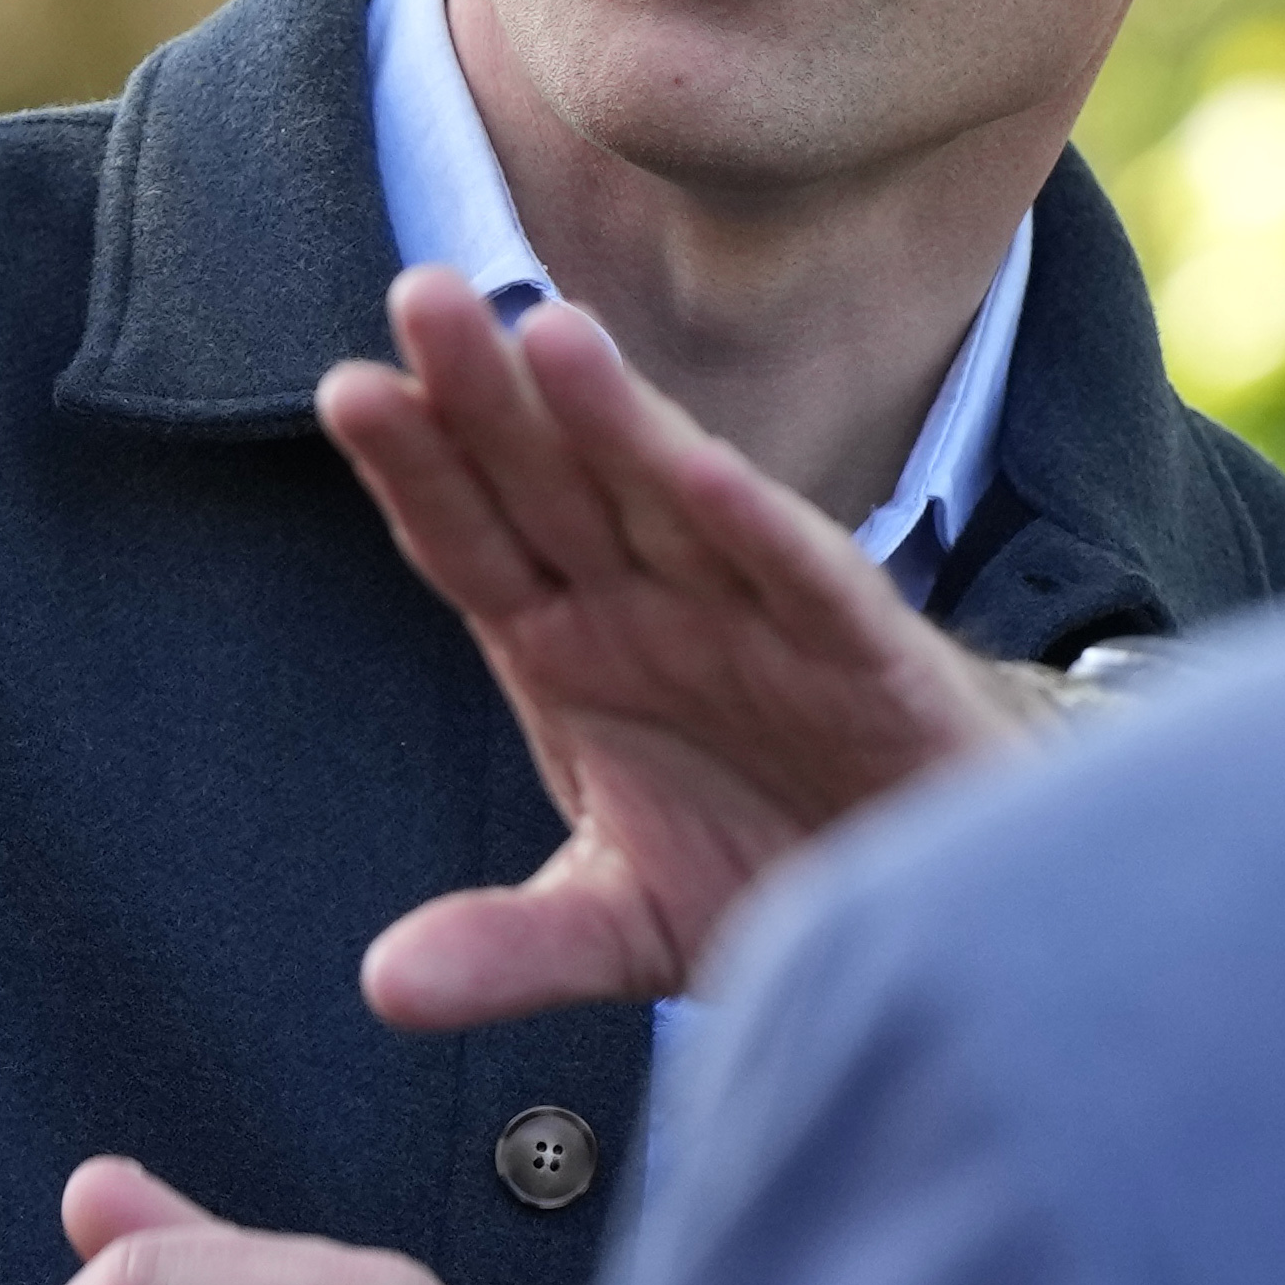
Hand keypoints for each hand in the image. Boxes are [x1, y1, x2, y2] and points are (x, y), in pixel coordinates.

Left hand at [318, 267, 1041, 1029]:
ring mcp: (757, 615)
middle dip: (489, 396)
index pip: (474, 540)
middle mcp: (654, 604)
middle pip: (554, 485)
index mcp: (572, 643)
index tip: (348, 391)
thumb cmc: (770, 860)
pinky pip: (806, 579)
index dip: (417, 470)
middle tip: (420, 294)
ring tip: (549, 333)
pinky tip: (709, 478)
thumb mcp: (621, 925)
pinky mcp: (864, 652)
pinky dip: (760, 530)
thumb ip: (513, 946)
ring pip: (674, 499)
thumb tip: (386, 990)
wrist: (936, 892)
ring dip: (617, 419)